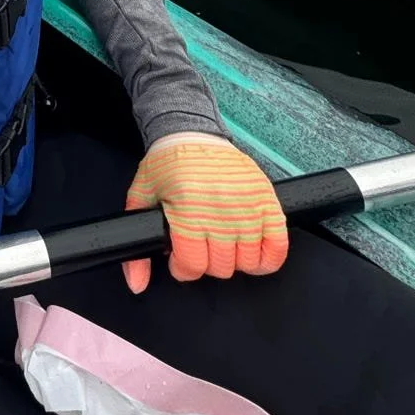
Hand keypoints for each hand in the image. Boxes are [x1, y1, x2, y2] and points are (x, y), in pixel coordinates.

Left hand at [122, 133, 287, 292]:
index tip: (180, 258)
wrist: (192, 131)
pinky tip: (253, 253)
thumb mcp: (141, 199)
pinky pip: (277, 247)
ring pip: (248, 262)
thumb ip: (137, 245)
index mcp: (188, 206)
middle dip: (206, 262)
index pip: (192, 264)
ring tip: (222, 244)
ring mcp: (248, 204)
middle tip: (200, 245)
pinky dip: (267, 259)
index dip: (182, 267)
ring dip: (234, 260)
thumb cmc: (167, 164)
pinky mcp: (268, 200)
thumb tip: (137, 283)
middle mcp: (220, 207)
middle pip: (220, 267)